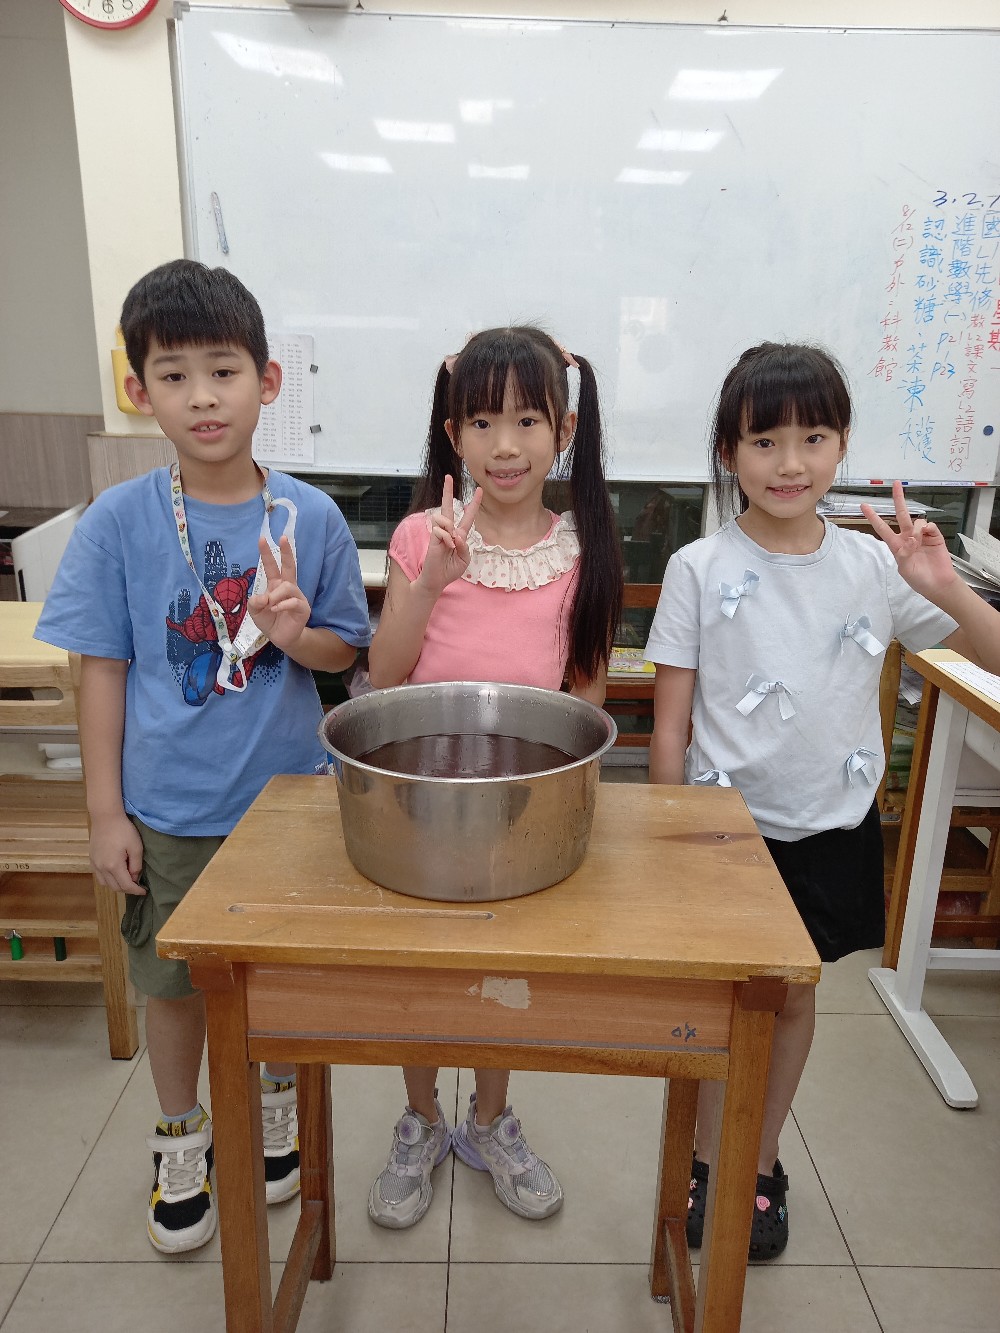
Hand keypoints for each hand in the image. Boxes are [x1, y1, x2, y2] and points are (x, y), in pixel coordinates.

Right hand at [90, 811, 144, 894]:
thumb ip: (136, 865)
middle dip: (127, 889)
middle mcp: (102, 868)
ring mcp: (95, 864)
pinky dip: (108, 880)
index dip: (136, 890)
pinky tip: (115, 874)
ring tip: (127, 880)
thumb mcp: (136, 847)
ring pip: (106, 884)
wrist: (106, 817)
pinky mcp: (92, 860)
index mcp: (114, 866)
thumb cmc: (124, 830)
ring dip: (117, 885)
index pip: (126, 885)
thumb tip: (134, 878)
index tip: (144, 891)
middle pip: (115, 887)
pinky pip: (99, 877)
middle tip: (137, 886)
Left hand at [248, 535, 310, 651]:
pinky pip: (293, 601)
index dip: (267, 553)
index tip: (262, 539)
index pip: (272, 566)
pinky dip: (282, 605)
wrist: (281, 638)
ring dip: (275, 595)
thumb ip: (255, 602)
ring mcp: (297, 597)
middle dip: (286, 552)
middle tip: (283, 538)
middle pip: (289, 566)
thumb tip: (263, 597)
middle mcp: (288, 587)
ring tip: (270, 605)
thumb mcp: (255, 611)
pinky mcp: (302, 608)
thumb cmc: (269, 621)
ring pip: (287, 587)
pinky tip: (275, 609)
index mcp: (276, 585)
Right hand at [417, 474, 483, 595]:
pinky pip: (440, 531)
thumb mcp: (464, 560)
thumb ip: (464, 546)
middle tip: (448, 476)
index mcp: (460, 535)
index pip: (468, 516)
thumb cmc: (450, 570)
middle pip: (448, 507)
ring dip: (450, 528)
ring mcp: (440, 534)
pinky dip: (446, 538)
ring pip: (444, 518)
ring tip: (451, 544)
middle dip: (448, 491)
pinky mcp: (433, 538)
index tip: (479, 490)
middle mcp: (449, 531)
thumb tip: (457, 534)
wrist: (436, 580)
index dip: (474, 504)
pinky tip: (447, 547)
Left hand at [860, 480, 956, 600]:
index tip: (863, 505)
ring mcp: (922, 536)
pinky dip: (927, 529)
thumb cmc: (920, 579)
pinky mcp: (935, 537)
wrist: (939, 584)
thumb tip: (911, 539)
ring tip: (918, 542)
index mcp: (897, 545)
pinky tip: (927, 536)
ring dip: (916, 528)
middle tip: (896, 484)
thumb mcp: (906, 570)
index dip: (873, 517)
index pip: (882, 528)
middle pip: (902, 515)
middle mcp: (908, 537)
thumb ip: (904, 554)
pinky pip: (930, 526)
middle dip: (899, 499)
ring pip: (917, 521)